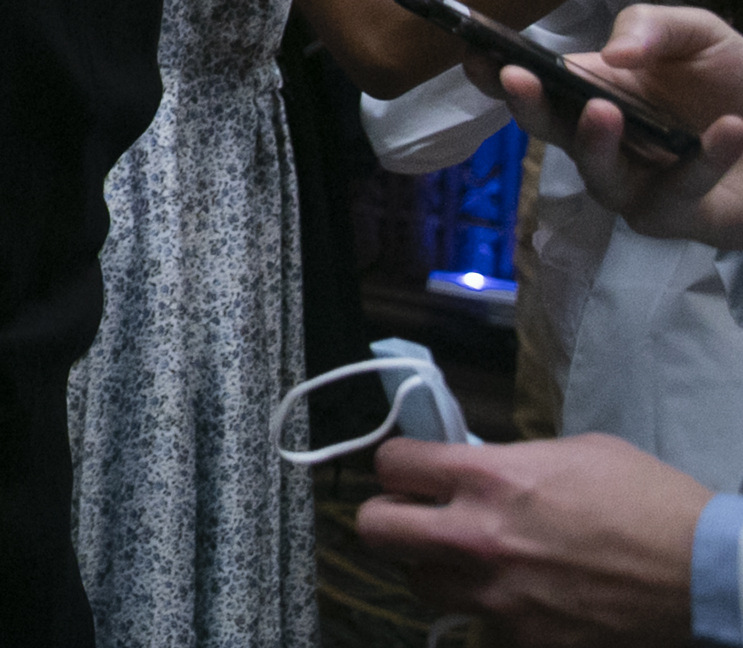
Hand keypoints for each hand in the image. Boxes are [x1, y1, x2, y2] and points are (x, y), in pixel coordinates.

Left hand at [356, 434, 707, 645]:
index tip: (411, 470)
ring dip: (433, 567)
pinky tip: (519, 592)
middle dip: (387, 518)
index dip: (397, 465)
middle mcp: (478, 538)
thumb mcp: (572, 452)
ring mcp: (498, 595)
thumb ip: (507, 459)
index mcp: (489, 478)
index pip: (393, 464)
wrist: (705, 571)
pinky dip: (489, 606)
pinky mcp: (524, 638)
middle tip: (412, 516)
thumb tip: (472, 465)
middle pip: (375, 531)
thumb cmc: (647, 500)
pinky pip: (478, 620)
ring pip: (419, 584)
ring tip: (465, 558)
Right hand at [481, 3, 742, 247]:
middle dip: (527, 106)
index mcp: (591, 94)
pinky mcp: (676, 217)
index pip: (531, 87)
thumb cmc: (734, 83)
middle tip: (516, 78)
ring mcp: (633, 186)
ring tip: (605, 111)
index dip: (494, 73)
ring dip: (596, 145)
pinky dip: (705, 160)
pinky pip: (680, 191)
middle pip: (548, 133)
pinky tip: (729, 130)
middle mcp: (600, 144)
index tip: (472, 50)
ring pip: (600, 177)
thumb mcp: (698, 34)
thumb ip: (652, 26)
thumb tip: (614, 54)